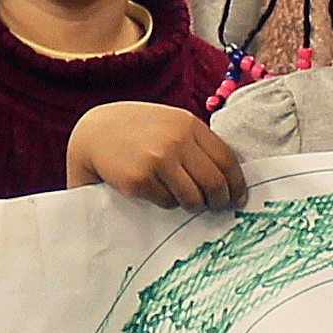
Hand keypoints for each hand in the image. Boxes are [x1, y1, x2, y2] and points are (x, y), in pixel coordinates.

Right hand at [71, 100, 242, 206]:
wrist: (94, 132)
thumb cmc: (137, 130)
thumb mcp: (171, 124)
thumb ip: (196, 143)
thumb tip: (227, 178)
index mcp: (189, 124)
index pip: (226, 159)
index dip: (237, 184)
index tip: (238, 198)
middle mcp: (177, 141)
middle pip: (214, 182)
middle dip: (220, 201)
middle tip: (218, 208)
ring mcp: (158, 160)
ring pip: (193, 198)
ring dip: (194, 205)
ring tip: (186, 201)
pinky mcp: (141, 180)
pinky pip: (168, 202)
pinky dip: (168, 203)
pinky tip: (158, 192)